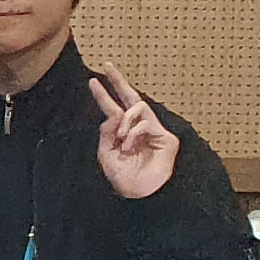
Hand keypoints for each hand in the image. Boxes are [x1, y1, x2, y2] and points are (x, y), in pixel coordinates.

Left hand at [90, 71, 177, 200]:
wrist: (139, 194)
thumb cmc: (123, 177)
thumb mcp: (106, 153)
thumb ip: (107, 132)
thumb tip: (112, 113)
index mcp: (122, 132)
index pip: (113, 108)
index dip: (103, 95)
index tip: (93, 81)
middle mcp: (138, 128)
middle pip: (131, 98)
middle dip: (119, 81)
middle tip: (107, 65)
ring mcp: (153, 131)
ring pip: (138, 107)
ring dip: (125, 121)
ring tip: (121, 139)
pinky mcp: (166, 138)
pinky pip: (146, 123)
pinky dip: (134, 133)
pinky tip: (130, 146)